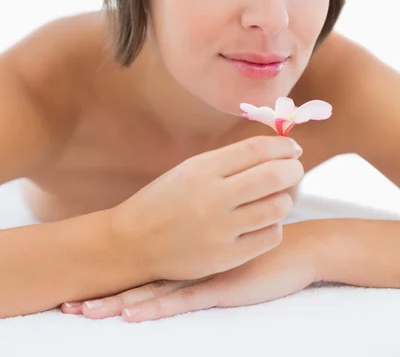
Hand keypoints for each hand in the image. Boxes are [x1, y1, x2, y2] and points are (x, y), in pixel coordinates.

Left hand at [61, 221, 319, 321]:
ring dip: (116, 304)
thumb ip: (201, 244)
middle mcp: (186, 259)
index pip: (140, 262)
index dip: (110, 273)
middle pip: (136, 278)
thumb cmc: (258, 242)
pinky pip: (180, 301)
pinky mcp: (218, 288)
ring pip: (150, 292)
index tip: (79, 284)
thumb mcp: (223, 243)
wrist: (296, 246)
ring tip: (85, 312)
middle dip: (102, 293)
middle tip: (69, 304)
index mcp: (185, 247)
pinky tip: (133, 314)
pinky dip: (154, 307)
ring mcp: (200, 273)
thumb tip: (179, 246)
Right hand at [109, 135, 303, 281]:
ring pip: (277, 207)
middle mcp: (213, 197)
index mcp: (202, 169)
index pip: (257, 149)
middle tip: (295, 169)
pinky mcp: (225, 258)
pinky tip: (264, 222)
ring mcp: (220, 230)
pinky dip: (273, 226)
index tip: (292, 147)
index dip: (282, 145)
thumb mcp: (190, 170)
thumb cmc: (165, 200)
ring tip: (278, 197)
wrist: (133, 243)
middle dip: (293, 168)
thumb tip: (274, 151)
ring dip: (285, 198)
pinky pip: (270, 237)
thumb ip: (229, 161)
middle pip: (274, 175)